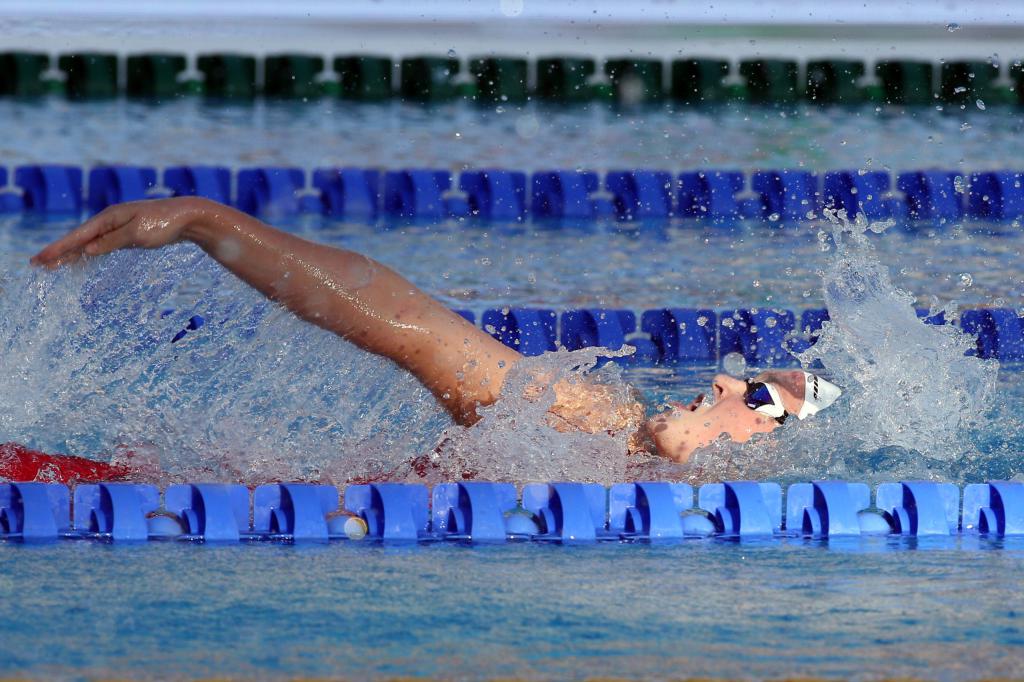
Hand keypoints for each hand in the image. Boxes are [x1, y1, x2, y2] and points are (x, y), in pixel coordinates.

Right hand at [30, 197, 207, 267]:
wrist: (188, 216)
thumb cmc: (164, 224)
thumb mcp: (137, 234)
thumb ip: (112, 242)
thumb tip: (88, 249)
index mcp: (109, 217)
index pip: (78, 236)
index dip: (58, 248)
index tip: (41, 259)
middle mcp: (110, 220)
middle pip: (79, 239)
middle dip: (59, 252)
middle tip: (37, 264)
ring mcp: (119, 227)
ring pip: (89, 242)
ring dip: (71, 254)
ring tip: (53, 264)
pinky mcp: (128, 234)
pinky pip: (102, 245)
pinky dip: (89, 253)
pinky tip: (83, 260)